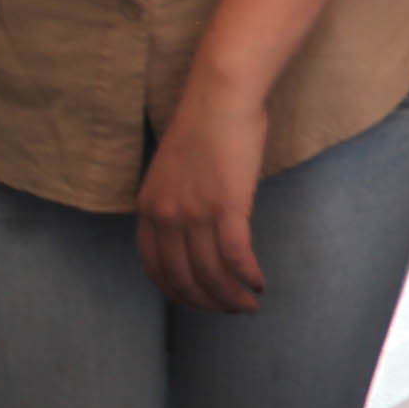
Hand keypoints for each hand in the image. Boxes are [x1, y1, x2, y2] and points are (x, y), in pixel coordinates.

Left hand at [137, 83, 272, 312]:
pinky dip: (248, 276)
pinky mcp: (227, 206)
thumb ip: (179, 203)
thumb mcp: (176, 171)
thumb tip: (199, 229)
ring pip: (210, 273)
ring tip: (249, 305)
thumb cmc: (206, 126)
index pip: (156, 269)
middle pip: (183, 278)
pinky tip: (260, 283)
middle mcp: (166, 216)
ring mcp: (195, 212)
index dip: (180, 293)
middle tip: (231, 310)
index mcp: (149, 209)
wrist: (220, 97)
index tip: (201, 300)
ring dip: (231, 296)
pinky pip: (236, 255)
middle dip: (208, 302)